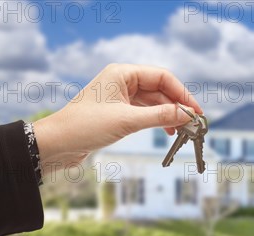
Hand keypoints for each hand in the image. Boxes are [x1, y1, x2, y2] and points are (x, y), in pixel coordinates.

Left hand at [32, 63, 202, 172]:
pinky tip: (167, 131)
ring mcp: (120, 96)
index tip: (195, 111)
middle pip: (160, 89)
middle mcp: (122, 81)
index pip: (162, 77)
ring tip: (182, 130)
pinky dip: (158, 121)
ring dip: (169, 115)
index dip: (182, 94)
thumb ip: (159, 116)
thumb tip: (186, 115)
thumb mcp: (127, 121)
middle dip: (177, 105)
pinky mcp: (118, 112)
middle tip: (193, 123)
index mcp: (122, 73)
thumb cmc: (85, 126)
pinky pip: (145, 112)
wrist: (58, 144)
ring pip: (154, 102)